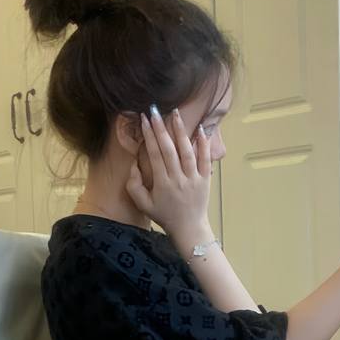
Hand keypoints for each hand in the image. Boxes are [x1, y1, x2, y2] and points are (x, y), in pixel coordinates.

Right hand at [126, 107, 211, 237]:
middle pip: (169, 149)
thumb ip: (134, 185)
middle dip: (161, 128)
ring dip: (180, 131)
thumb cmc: (164, 216)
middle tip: (155, 110)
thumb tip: (134, 164)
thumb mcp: (143, 205)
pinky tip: (200, 129)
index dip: (148, 135)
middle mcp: (178, 179)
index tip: (143, 119)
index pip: (154, 154)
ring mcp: (194, 179)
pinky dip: (203, 145)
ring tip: (175, 114)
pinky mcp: (205, 179)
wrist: (189, 229)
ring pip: (187, 151)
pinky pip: (206, 160)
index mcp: (162, 184)